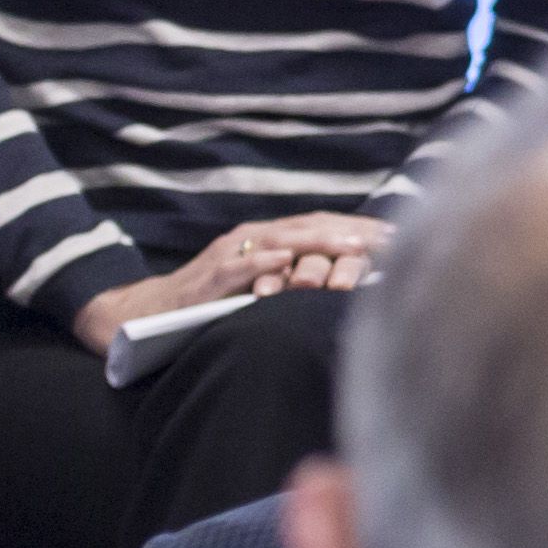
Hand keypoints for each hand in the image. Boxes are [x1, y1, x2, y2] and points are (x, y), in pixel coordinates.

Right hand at [63, 214, 385, 355]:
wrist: (145, 319)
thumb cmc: (209, 309)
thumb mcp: (261, 295)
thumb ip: (295, 287)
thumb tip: (349, 293)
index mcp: (268, 244)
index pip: (322, 230)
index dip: (361, 231)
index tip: (402, 236)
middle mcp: (252, 241)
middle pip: (309, 228)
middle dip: (350, 231)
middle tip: (390, 236)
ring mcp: (229, 257)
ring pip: (279, 241)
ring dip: (316, 241)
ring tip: (352, 241)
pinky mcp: (207, 279)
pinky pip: (236, 267)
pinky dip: (262, 261)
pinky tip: (286, 259)